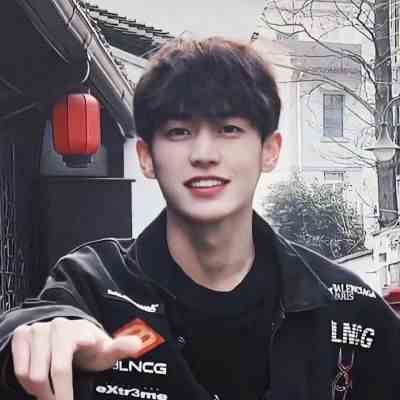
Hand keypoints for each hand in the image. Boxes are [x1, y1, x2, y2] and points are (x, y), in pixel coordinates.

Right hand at [11, 318, 142, 399]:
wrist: (69, 335)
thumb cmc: (90, 348)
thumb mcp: (105, 351)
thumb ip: (120, 348)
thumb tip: (138, 345)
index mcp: (80, 330)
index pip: (70, 360)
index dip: (68, 376)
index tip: (77, 374)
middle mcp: (58, 326)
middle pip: (49, 373)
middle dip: (55, 396)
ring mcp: (39, 329)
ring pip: (31, 374)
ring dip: (40, 391)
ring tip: (53, 394)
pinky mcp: (23, 334)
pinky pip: (19, 369)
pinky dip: (27, 383)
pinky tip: (40, 384)